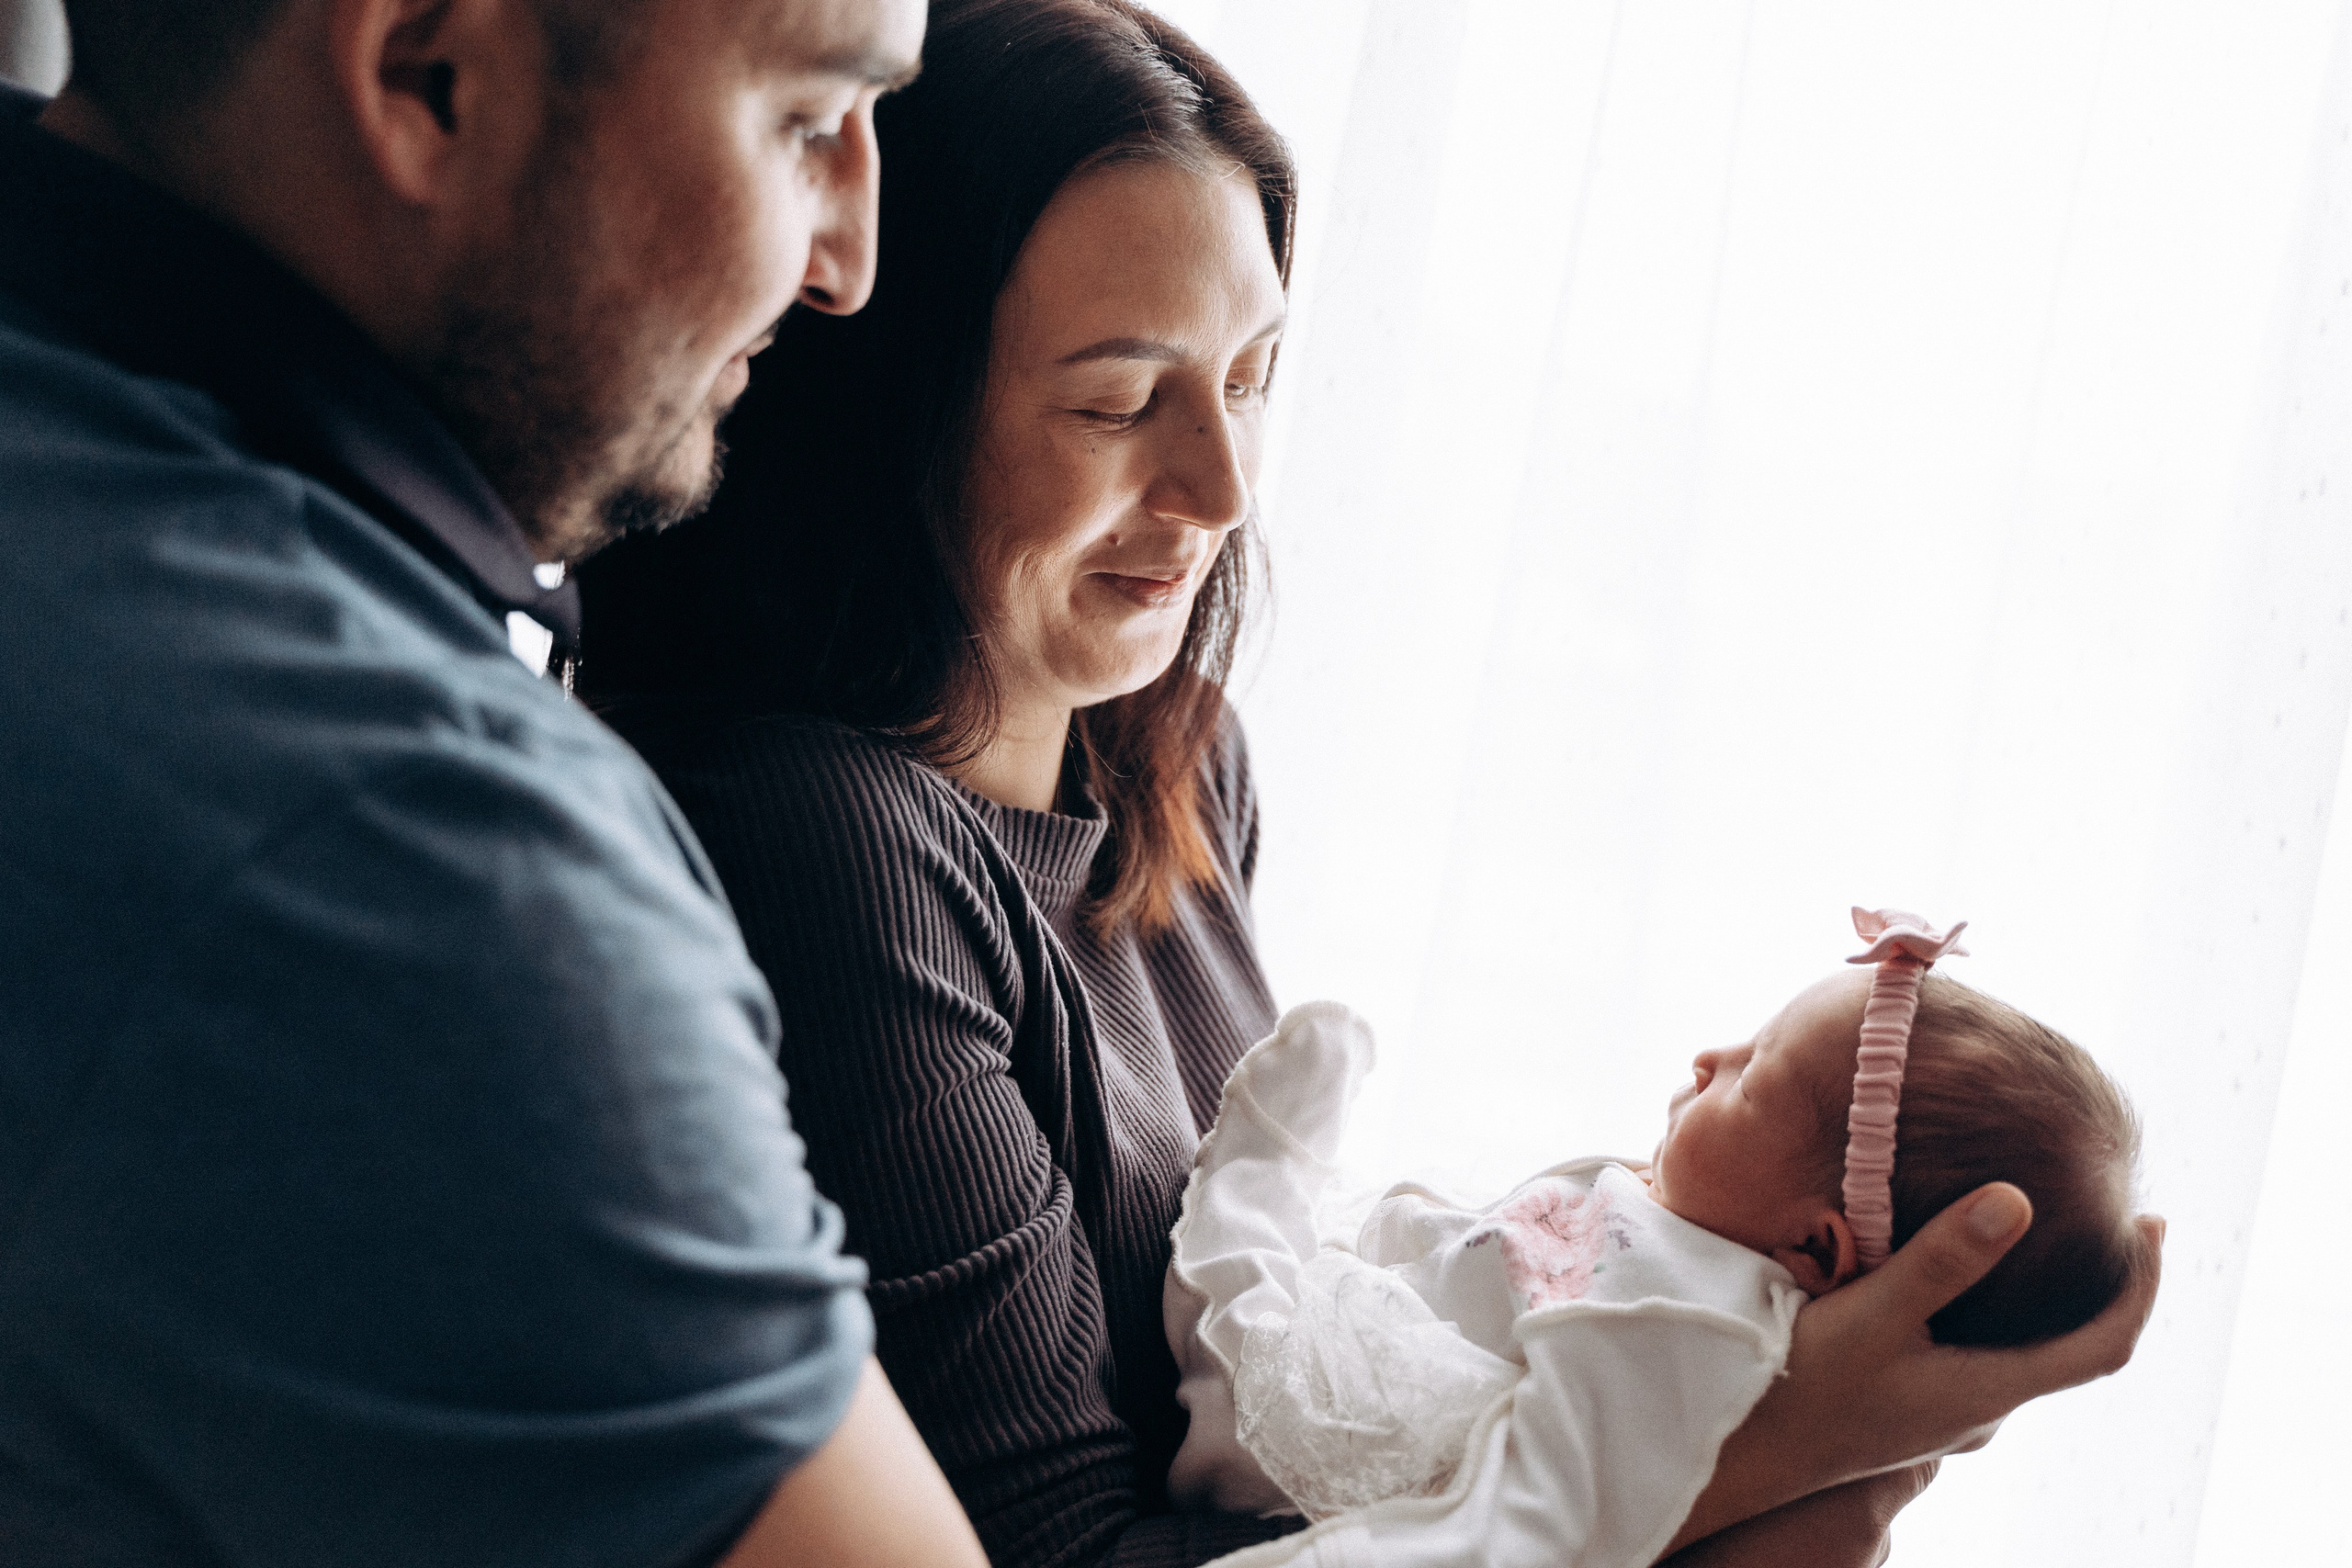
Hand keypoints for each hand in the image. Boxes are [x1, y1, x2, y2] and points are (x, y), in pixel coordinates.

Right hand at [1665, 1184, 2162, 1551]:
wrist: (1744, 1452)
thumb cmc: (1804, 1386)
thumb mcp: (1872, 1313)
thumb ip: (1943, 1259)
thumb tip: (2020, 1199)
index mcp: (1990, 1389)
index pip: (2106, 1344)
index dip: (2142, 1285)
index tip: (2151, 1222)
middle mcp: (1979, 1404)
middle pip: (2075, 1347)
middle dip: (2103, 1284)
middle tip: (2109, 1219)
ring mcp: (1944, 1407)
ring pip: (2024, 1349)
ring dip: (2049, 1297)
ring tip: (2044, 1233)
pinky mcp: (1910, 1399)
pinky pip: (1980, 1350)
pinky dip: (1998, 1307)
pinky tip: (1962, 1274)